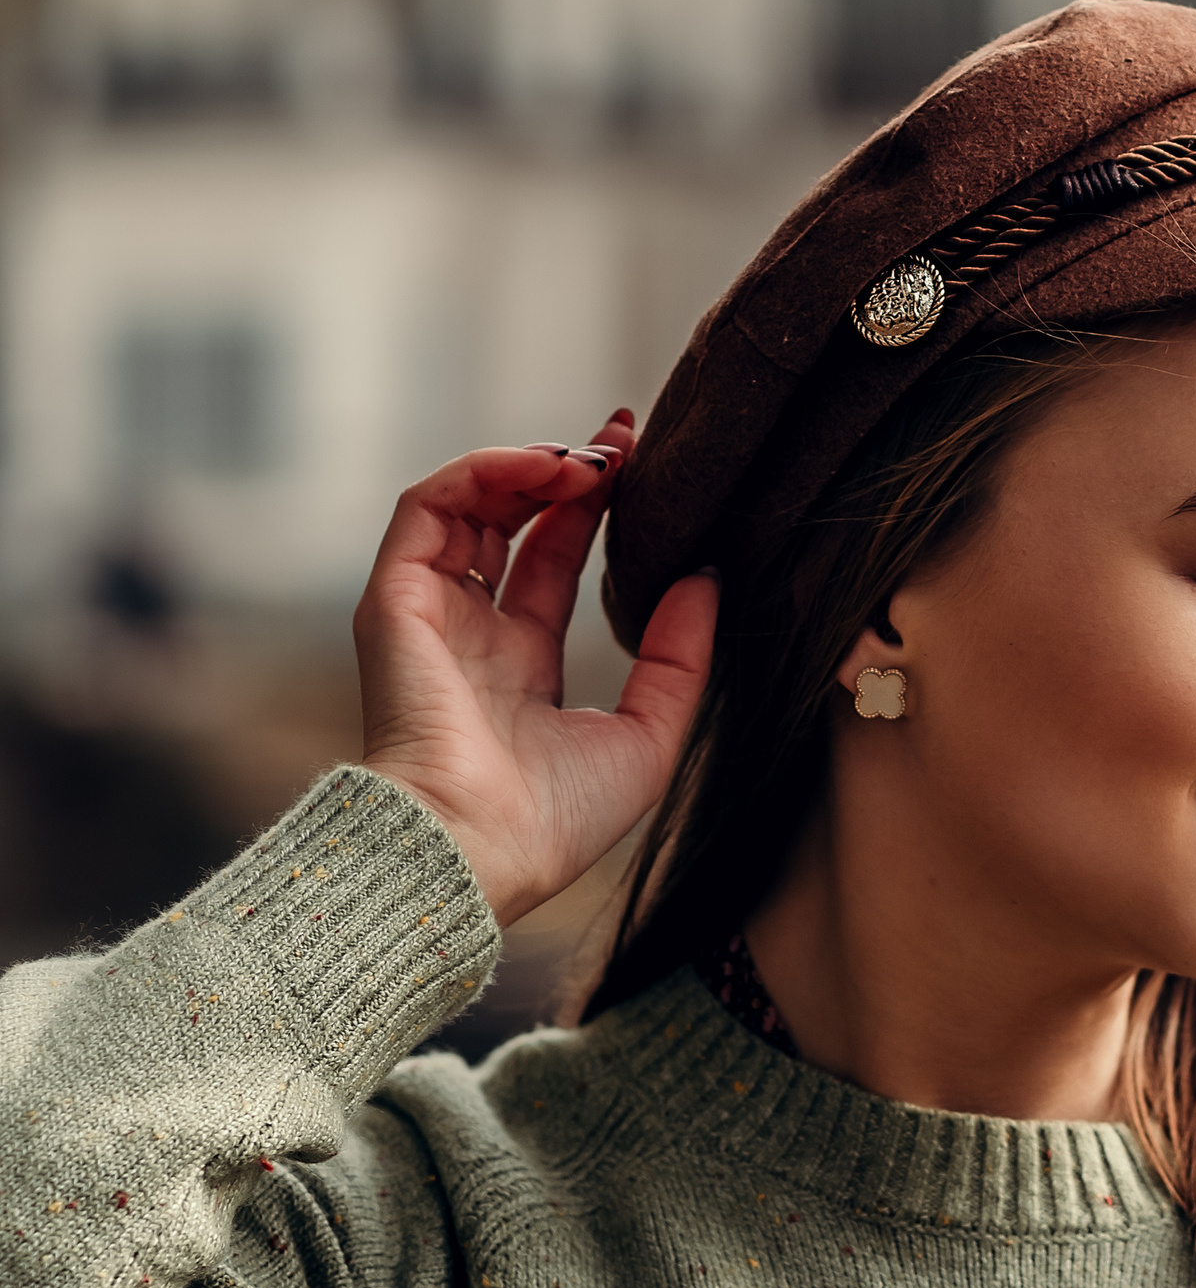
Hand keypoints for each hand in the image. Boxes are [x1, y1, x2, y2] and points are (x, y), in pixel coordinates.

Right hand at [352, 414, 716, 929]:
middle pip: (512, 524)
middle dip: (567, 472)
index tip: (644, 465)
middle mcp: (470, 634)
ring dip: (528, 465)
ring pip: (466, 505)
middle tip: (626, 437)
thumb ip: (680, 659)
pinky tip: (547, 468)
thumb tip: (708, 578)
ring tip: (593, 457)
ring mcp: (429, 613)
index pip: (553, 564)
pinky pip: (428, 508)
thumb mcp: (650, 735)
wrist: (474, 850)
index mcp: (519, 667)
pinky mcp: (395, 599)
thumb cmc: (554, 820)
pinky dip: (483, 473)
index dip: (595, 512)